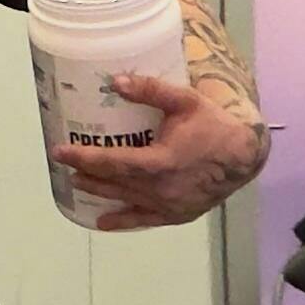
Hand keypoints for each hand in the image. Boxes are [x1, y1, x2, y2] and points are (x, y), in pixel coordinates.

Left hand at [53, 70, 267, 231]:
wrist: (244, 157)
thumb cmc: (214, 125)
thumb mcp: (185, 101)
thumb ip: (151, 90)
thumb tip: (116, 81)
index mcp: (162, 162)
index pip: (114, 162)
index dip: (85, 157)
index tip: (60, 152)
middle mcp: (162, 189)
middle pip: (115, 183)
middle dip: (87, 173)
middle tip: (64, 165)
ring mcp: (170, 206)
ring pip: (126, 200)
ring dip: (100, 192)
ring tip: (77, 184)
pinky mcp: (178, 215)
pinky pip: (145, 220)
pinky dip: (123, 221)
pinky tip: (103, 222)